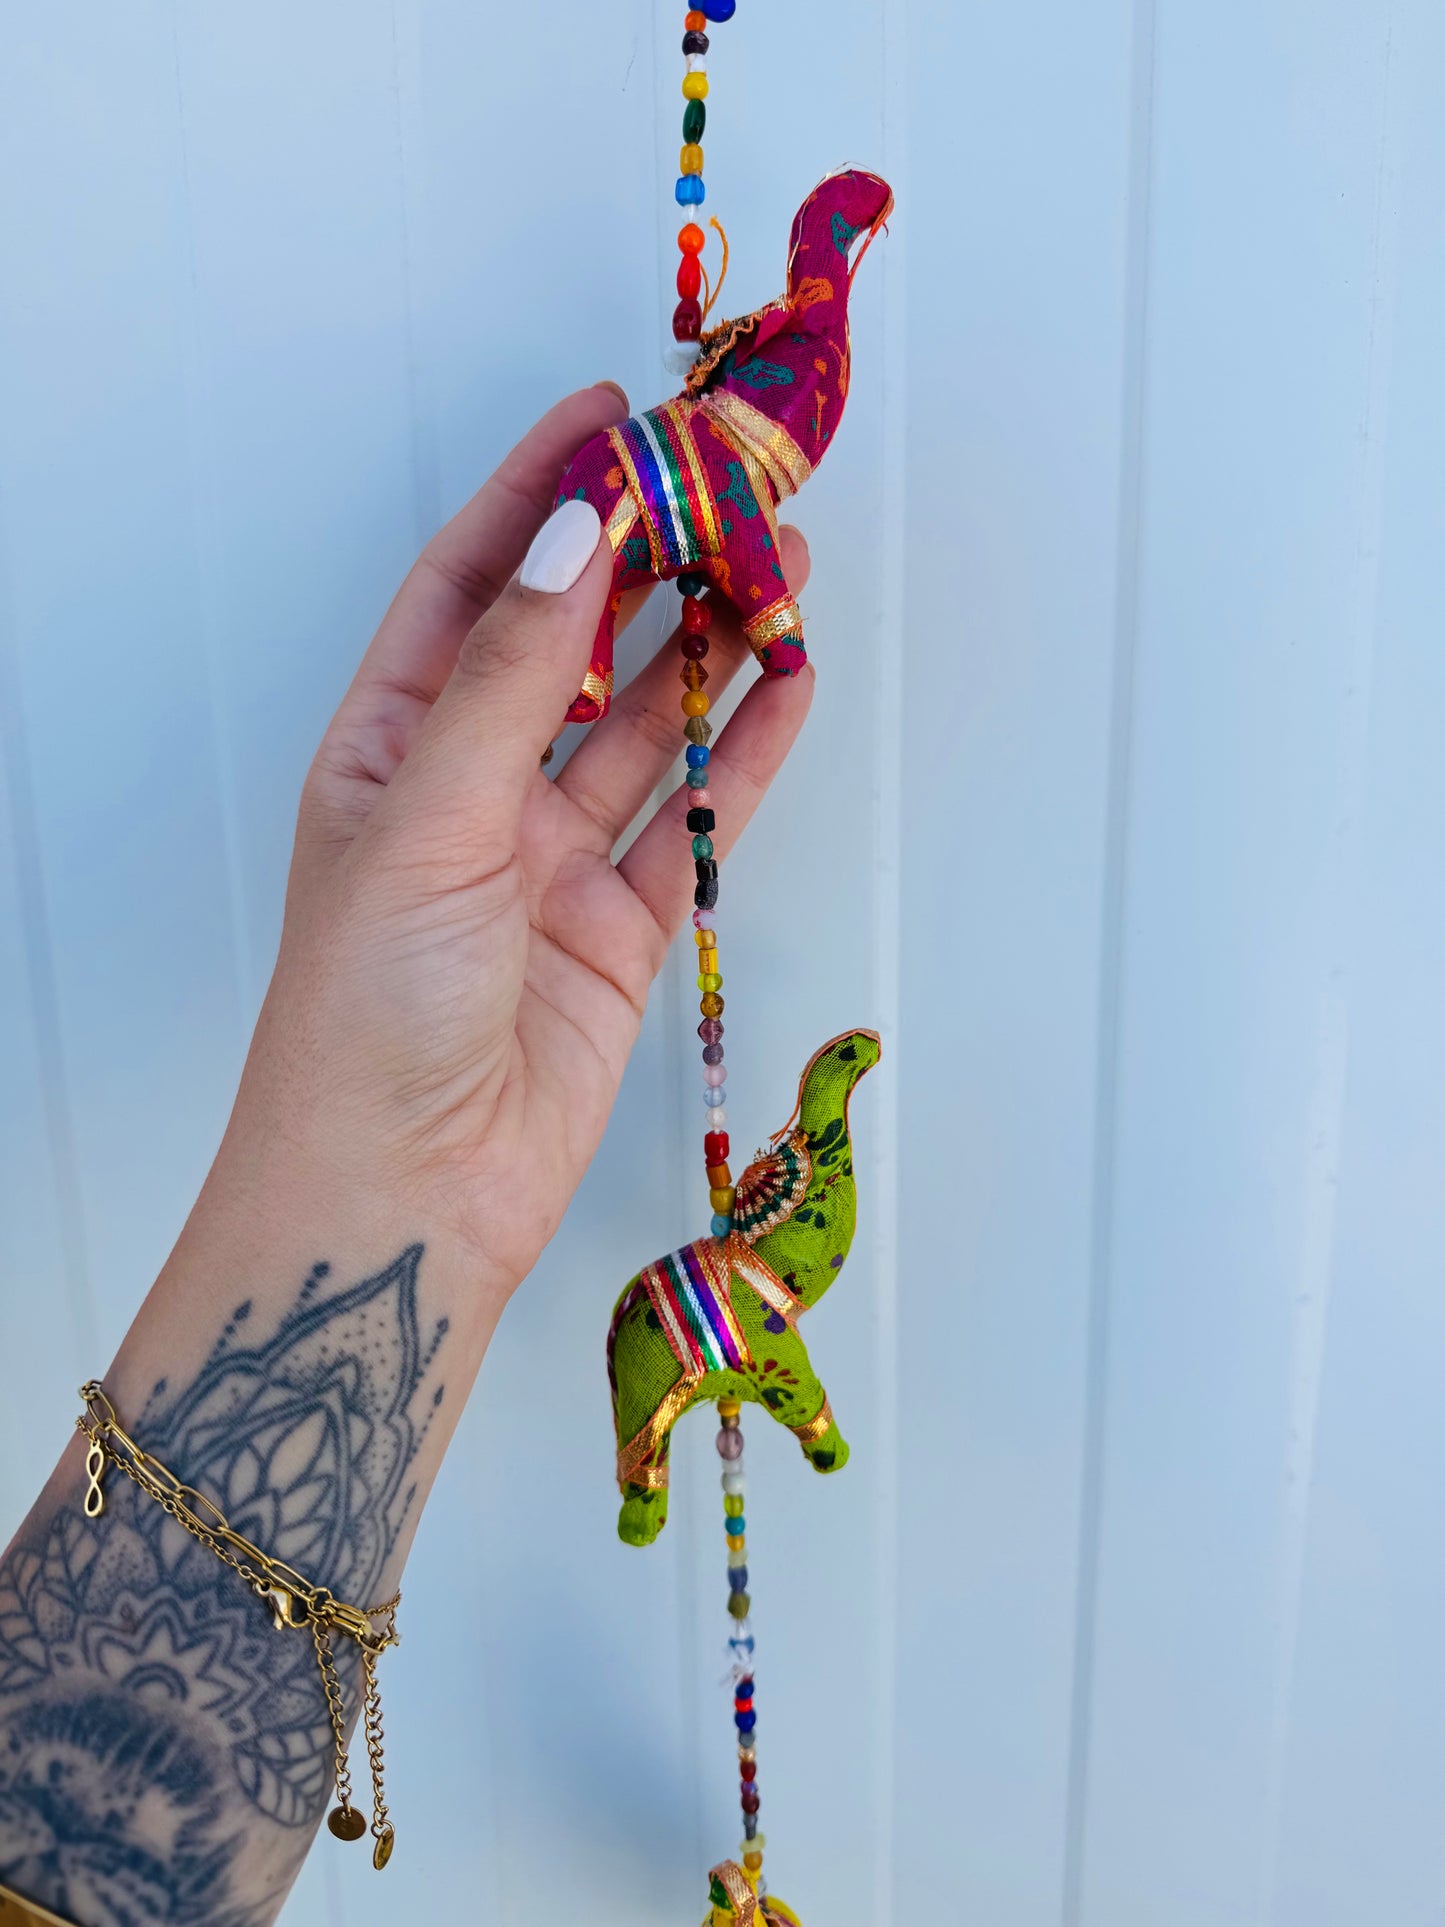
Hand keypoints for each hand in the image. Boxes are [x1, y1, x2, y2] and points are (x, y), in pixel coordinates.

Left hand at [205, 384, 812, 1314]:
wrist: (409, 1191)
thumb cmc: (370, 1012)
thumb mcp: (429, 819)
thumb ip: (515, 679)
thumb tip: (573, 535)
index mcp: (391, 748)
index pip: (472, 588)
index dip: (539, 497)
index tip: (610, 421)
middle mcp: (472, 793)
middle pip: (576, 644)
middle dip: (648, 562)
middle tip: (726, 484)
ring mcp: (551, 861)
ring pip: (647, 724)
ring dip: (712, 645)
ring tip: (781, 561)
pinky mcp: (621, 928)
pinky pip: (693, 818)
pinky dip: (741, 752)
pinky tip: (787, 680)